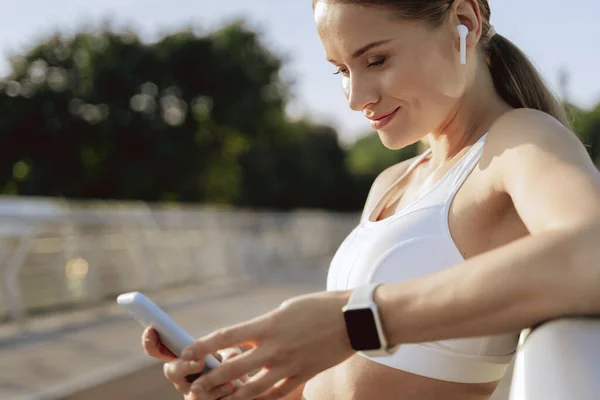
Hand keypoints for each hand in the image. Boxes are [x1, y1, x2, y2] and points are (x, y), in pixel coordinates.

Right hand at [142, 327, 246, 398]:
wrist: (241, 388)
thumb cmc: (231, 366)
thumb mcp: (230, 353)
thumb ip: (227, 350)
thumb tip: (230, 354)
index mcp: (184, 360)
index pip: (160, 350)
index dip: (151, 341)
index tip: (151, 329)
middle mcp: (182, 378)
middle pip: (171, 371)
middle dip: (184, 367)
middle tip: (200, 363)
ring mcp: (190, 394)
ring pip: (192, 392)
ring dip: (211, 383)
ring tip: (229, 382)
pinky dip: (222, 393)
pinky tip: (233, 387)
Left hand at [179, 290, 354, 399]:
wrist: (353, 319)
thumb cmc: (318, 307)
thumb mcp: (285, 309)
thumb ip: (264, 326)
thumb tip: (246, 339)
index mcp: (268, 325)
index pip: (226, 337)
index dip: (202, 347)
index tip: (185, 354)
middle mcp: (274, 347)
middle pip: (233, 369)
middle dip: (209, 381)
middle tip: (194, 389)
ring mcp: (289, 365)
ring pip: (252, 389)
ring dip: (230, 397)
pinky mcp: (303, 376)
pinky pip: (276, 394)